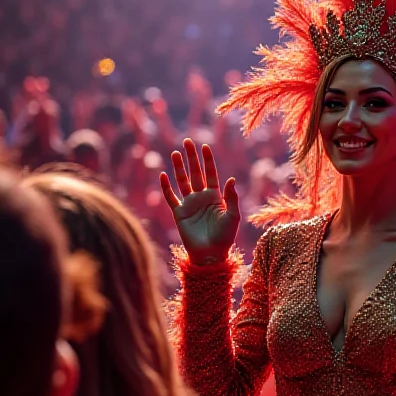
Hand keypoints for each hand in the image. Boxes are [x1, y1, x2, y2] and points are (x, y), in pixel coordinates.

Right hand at [160, 139, 240, 264]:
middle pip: (195, 173)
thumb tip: (231, 179)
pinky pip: (171, 197)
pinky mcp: (179, 214)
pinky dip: (166, 187)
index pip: (211, 173)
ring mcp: (189, 204)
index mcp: (216, 196)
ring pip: (182, 181)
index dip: (208, 160)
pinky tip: (162, 175)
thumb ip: (232, 198)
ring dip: (179, 167)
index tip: (205, 146)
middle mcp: (201, 197)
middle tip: (187, 141)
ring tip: (175, 153)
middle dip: (192, 157)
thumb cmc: (225, 236)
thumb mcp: (233, 216)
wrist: (211, 254)